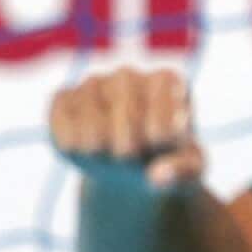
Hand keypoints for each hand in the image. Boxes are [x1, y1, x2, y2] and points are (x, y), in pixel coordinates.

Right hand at [49, 67, 203, 188]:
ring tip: (110, 154)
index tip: (160, 147)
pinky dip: (71, 145)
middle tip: (131, 157)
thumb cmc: (170, 159)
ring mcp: (94, 83)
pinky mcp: (64, 98)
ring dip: (99, 149)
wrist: (137, 164)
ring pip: (91, 120)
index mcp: (169, 82)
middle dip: (129, 149)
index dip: (158, 144)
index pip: (162, 119)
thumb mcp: (191, 170)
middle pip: (126, 116)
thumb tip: (157, 177)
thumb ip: (183, 172)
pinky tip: (85, 152)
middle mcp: (128, 75)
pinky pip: (61, 120)